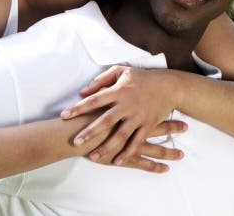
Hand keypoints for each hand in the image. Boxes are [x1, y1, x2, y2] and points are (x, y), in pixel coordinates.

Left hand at [60, 66, 186, 170]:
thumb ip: (101, 80)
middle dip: (90, 132)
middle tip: (76, 142)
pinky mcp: (149, 124)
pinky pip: (137, 141)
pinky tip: (117, 161)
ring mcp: (139, 115)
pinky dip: (127, 152)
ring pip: (121, 134)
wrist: (168, 86)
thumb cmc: (141, 78)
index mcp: (119, 90)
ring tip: (93, 157)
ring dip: (107, 147)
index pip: (95, 99)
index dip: (79, 108)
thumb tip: (83, 92)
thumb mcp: (121, 71)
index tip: (64, 116)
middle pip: (106, 120)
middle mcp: (128, 104)